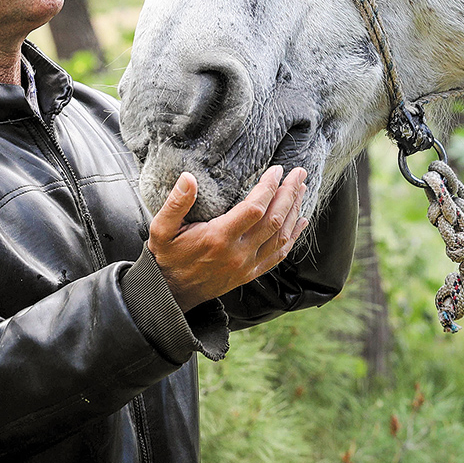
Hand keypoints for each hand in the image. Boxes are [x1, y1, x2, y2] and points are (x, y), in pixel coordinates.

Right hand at [148, 165, 308, 312]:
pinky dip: (292, 237)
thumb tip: (188, 177)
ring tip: (301, 189)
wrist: (171, 293)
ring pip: (280, 236)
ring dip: (294, 211)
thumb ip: (176, 203)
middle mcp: (238, 253)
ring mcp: (247, 265)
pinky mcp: (250, 273)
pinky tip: (301, 221)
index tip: (276, 169)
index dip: (269, 187)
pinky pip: (278, 255)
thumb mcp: (162, 229)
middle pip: (274, 220)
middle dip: (289, 193)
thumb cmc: (168, 256)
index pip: (254, 208)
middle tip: (298, 172)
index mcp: (218, 238)